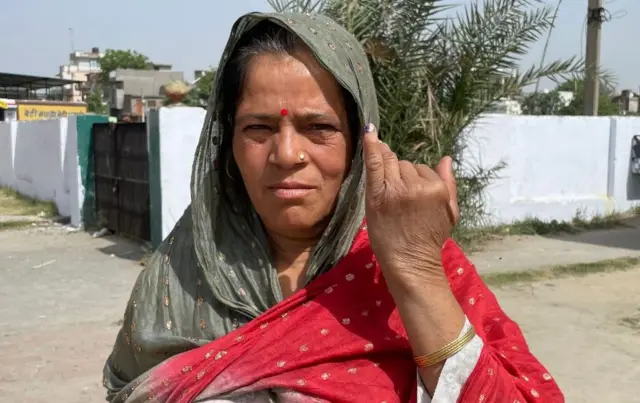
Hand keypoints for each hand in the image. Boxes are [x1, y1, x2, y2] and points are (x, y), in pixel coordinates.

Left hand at [362, 123, 458, 284]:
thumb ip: (449, 184)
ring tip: (388, 187)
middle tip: (399, 198)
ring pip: (391, 164)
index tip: (411, 196)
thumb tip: (446, 158)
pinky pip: (375, 163)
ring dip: (388, 170)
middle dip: (401, 176)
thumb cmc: (429, 239)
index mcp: (437, 189)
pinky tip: (369, 133)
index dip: (415, 180)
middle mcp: (417, 186)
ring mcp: (396, 189)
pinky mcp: (377, 195)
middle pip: (405, 164)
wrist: (410, 262)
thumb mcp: (450, 212)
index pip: (422, 168)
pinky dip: (372, 146)